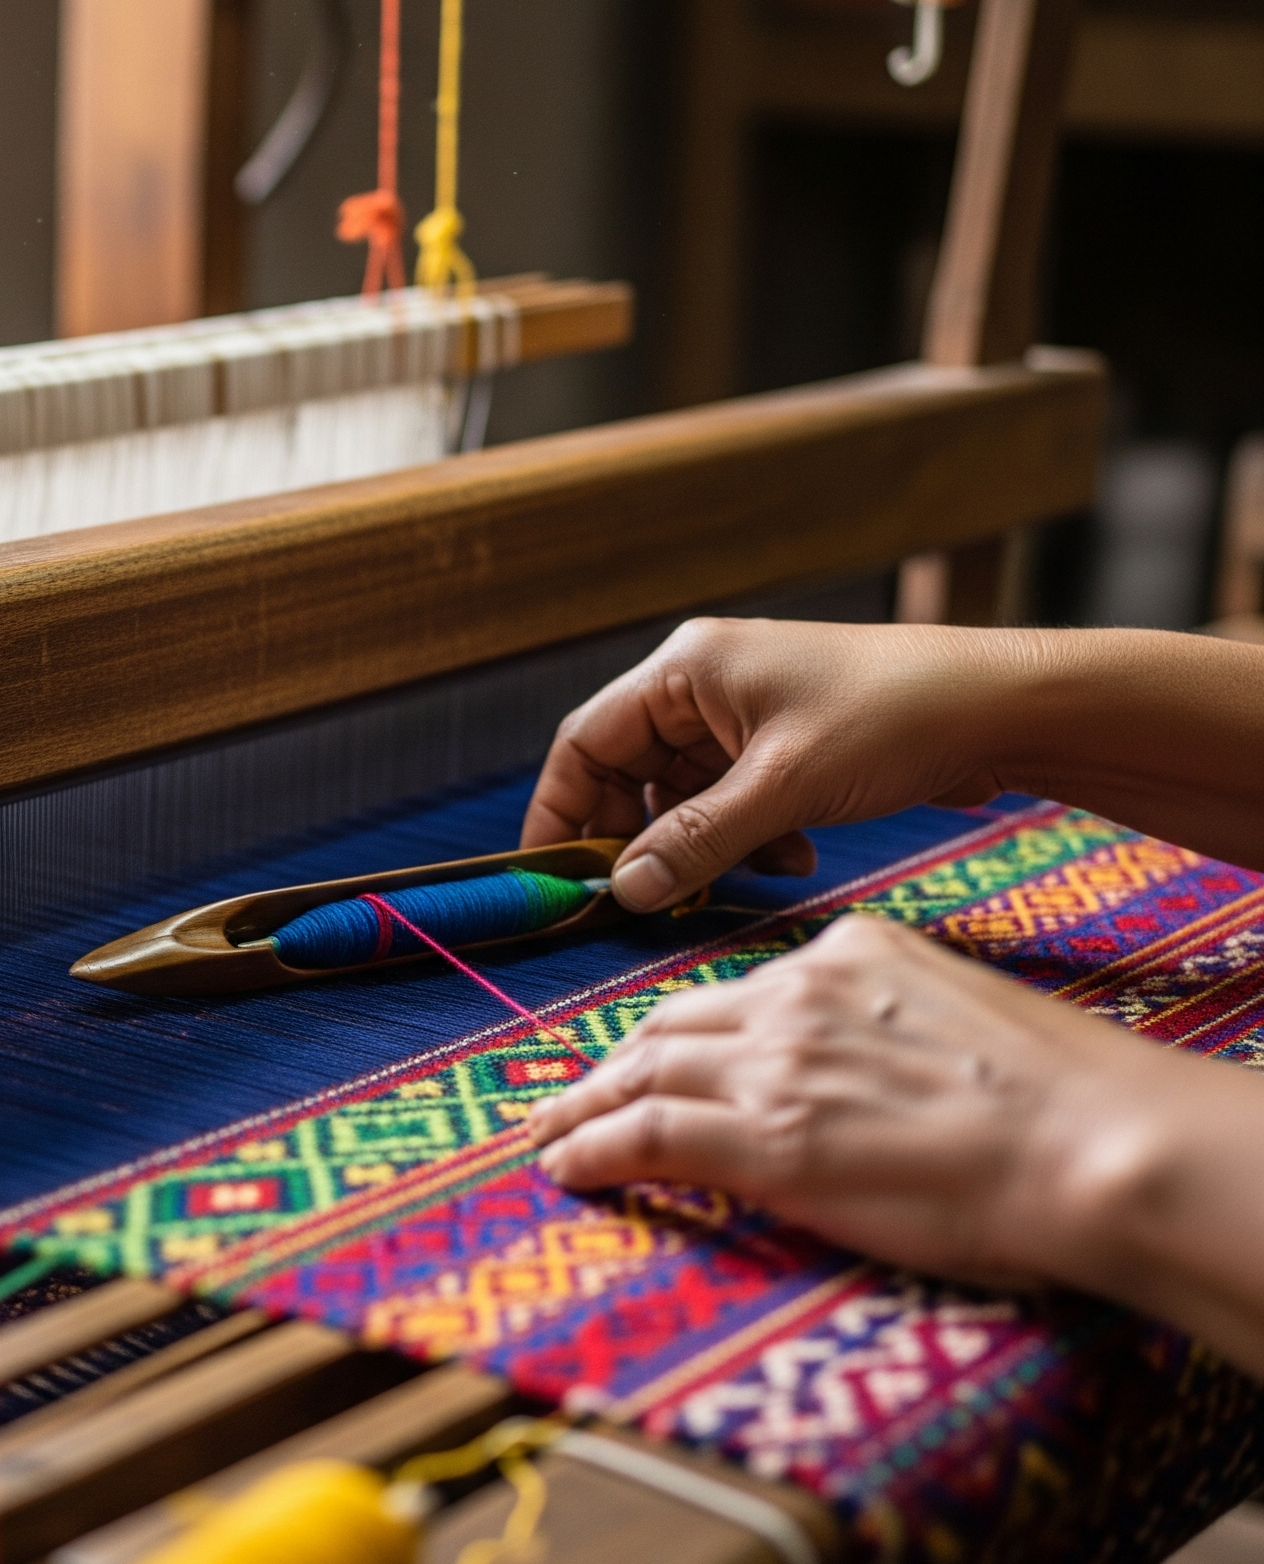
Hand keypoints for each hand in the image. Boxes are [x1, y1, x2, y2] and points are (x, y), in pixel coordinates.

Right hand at [521, 619, 1017, 909]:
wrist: (1003, 706)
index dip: (563, 810)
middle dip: (643, 837)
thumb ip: (696, 841)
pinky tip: (792, 857)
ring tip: (742, 875)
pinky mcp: (784, 743)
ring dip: (704, 844)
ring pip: (685, 794)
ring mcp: (746, 713)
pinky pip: (733, 800)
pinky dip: (747, 837)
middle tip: (652, 895)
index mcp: (686, 669)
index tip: (559, 874)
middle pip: (630, 771)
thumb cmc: (894, 717)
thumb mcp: (782, 788)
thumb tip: (626, 889)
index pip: (585, 741)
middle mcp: (705, 684)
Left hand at [526, 914, 1262, 1333]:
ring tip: (546, 1136)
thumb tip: (863, 1072)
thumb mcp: (960, 1023)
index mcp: (851, 956)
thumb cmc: (1062, 1103)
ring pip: (639, 1075)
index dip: (683, 1032)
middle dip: (614, 1062)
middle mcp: (796, 995)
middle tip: (572, 1096)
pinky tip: (565, 1168)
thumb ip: (889, 1028)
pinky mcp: (761, 1139)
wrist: (1094, 1145)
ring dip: (582, 1108)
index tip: (657, 1057)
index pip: (738, 993)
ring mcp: (772, 1064)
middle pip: (670, 1026)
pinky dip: (591, 1151)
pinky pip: (641, 1137)